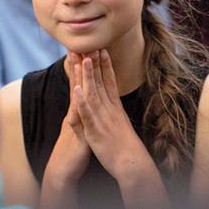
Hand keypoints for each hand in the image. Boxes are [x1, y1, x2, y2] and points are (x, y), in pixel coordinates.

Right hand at [42, 52, 90, 184]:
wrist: (63, 170)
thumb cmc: (73, 147)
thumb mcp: (79, 125)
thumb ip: (81, 111)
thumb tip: (84, 97)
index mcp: (78, 109)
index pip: (79, 84)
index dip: (81, 68)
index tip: (83, 48)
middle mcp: (75, 112)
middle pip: (77, 85)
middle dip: (78, 66)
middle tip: (78, 44)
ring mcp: (75, 121)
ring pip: (77, 96)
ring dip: (77, 79)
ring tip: (79, 60)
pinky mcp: (78, 134)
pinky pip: (78, 118)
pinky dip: (78, 105)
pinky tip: (78, 92)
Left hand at [73, 50, 153, 179]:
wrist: (131, 162)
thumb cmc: (126, 146)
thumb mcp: (121, 124)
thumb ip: (116, 112)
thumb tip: (114, 104)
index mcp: (115, 107)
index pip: (109, 82)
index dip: (105, 65)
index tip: (102, 50)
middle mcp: (110, 109)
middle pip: (101, 82)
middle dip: (95, 63)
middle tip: (90, 45)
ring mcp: (102, 119)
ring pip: (94, 93)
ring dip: (89, 76)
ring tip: (84, 59)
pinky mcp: (95, 130)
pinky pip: (88, 114)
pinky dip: (83, 101)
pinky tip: (77, 90)